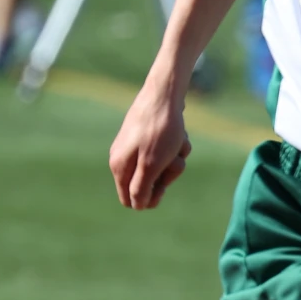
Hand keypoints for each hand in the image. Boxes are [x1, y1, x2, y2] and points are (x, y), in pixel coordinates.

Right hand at [109, 68, 192, 209]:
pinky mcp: (150, 136)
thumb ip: (141, 189)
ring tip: (177, 143)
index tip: (163, 185)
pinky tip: (180, 134)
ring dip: (176, 158)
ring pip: (162, 167)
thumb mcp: (151, 165)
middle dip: (166, 175)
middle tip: (172, 160)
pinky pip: (168, 151)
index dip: (149, 197)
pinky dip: (177, 145)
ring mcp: (137, 146)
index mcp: (119, 167)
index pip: (131, 200)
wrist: (166, 93)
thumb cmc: (159, 130)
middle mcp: (124, 158)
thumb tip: (136, 206)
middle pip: (149, 184)